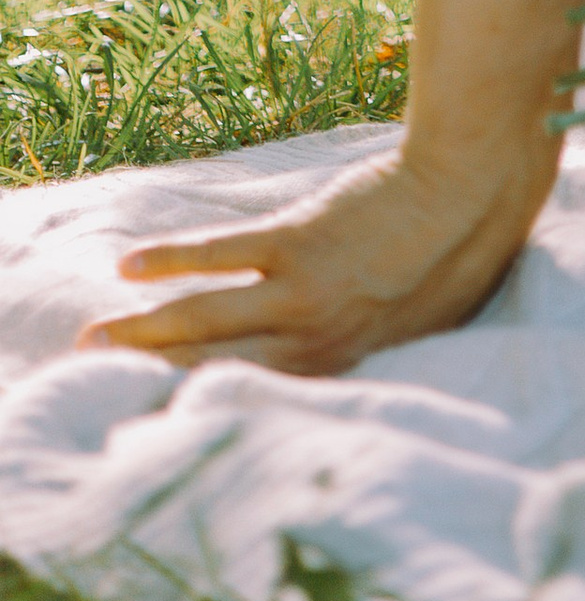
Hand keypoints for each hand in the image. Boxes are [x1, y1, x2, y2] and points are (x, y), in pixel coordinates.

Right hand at [77, 138, 548, 380]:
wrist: (473, 183)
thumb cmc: (465, 246)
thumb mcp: (427, 317)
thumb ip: (383, 337)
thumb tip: (366, 345)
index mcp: (345, 360)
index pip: (264, 395)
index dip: (215, 405)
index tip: (172, 417)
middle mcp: (313, 339)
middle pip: (216, 366)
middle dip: (156, 379)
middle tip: (105, 385)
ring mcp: (298, 291)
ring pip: (200, 321)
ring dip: (141, 332)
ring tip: (96, 338)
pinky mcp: (293, 240)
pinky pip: (216, 256)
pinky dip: (169, 261)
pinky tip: (130, 268)